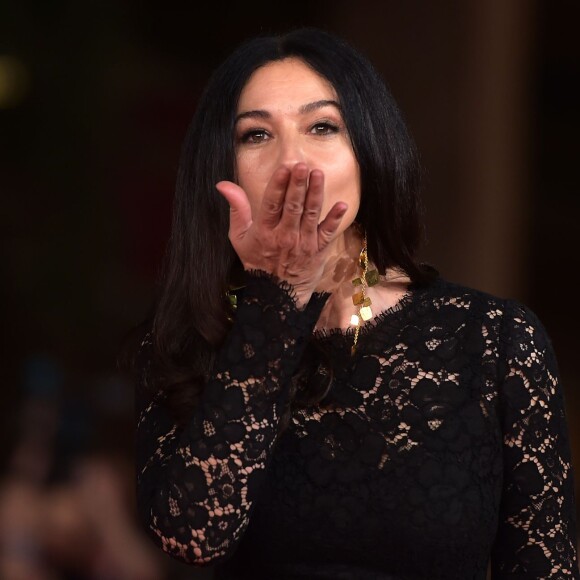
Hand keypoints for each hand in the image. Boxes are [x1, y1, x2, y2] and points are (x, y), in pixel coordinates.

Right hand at [216, 163, 347, 306]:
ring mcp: (303, 243)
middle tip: (302, 165)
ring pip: (311, 214)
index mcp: (265, 231)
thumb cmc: (257, 261)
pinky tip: (341, 205)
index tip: (284, 168)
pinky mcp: (318, 250)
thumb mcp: (239, 237)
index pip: (272, 204)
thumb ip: (236, 209)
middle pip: (293, 206)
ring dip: (315, 193)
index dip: (278, 185)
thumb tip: (223, 184)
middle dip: (298, 185)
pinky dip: (335, 219)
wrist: (276, 294)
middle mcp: (285, 236)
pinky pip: (328, 233)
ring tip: (318, 174)